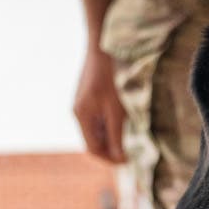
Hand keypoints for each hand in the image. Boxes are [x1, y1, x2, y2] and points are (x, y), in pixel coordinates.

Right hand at [74, 48, 127, 164]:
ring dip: (109, 138)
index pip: (93, 149)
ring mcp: (81, 103)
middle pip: (93, 141)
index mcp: (82, 117)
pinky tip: (122, 122)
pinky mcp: (87, 96)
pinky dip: (108, 125)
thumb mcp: (117, 109)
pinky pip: (96, 118)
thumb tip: (119, 158)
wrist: (103, 46)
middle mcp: (78, 112)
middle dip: (110, 150)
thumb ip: (116, 135)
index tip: (128, 162)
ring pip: (95, 130)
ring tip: (128, 140)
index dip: (110, 159)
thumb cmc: (112, 77)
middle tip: (130, 154)